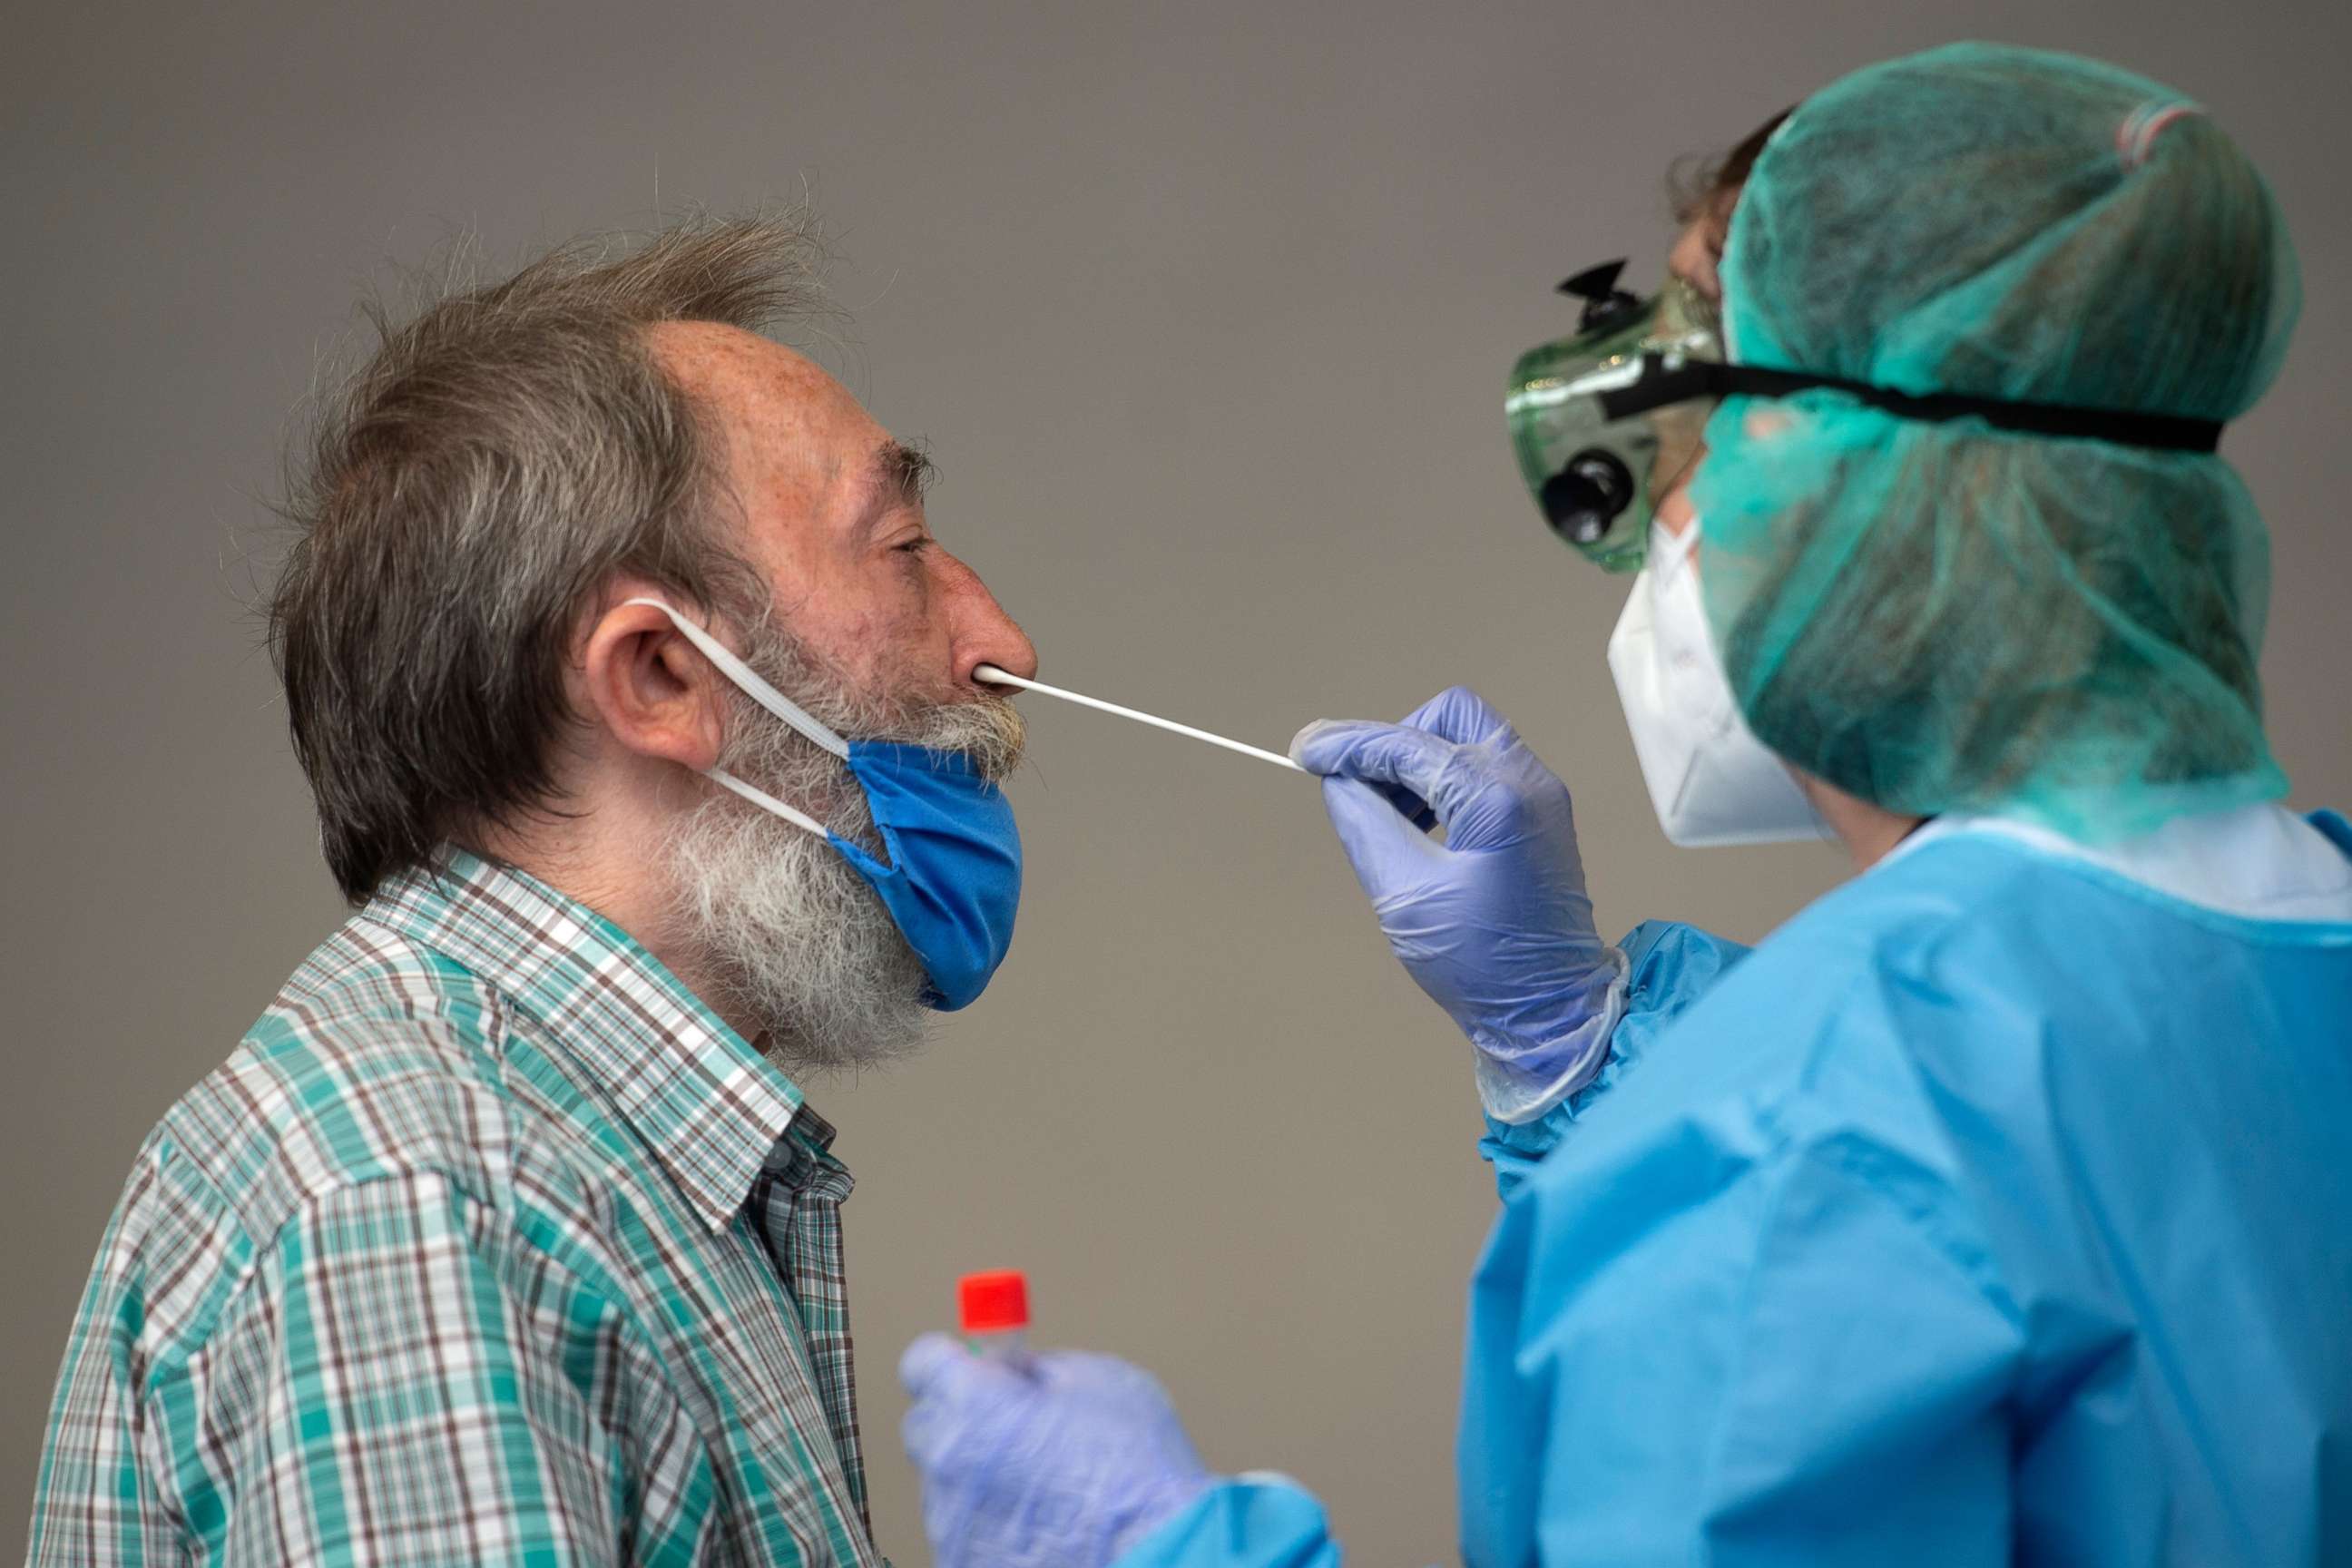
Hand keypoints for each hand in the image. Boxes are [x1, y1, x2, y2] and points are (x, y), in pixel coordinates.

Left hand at [900, 1335, 1214, 1567]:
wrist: (1156, 1556)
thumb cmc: (1134, 1470)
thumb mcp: (1099, 1381)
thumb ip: (1040, 1369)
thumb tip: (1016, 1372)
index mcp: (975, 1406)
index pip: (922, 1362)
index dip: (952, 1359)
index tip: (977, 1366)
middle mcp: (947, 1465)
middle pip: (928, 1423)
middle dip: (964, 1416)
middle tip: (1016, 1423)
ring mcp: (949, 1524)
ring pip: (946, 1481)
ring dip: (978, 1473)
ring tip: (1043, 1485)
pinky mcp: (960, 1564)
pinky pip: (963, 1527)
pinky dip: (989, 1520)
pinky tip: (1039, 1523)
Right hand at [1291, 687, 1616, 1073]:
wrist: (1552, 1009)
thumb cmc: (1484, 965)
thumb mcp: (1405, 895)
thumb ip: (1364, 823)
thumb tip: (1339, 780)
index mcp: (1497, 800)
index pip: (1407, 745)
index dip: (1348, 745)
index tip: (1304, 752)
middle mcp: (1528, 782)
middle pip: (1448, 717)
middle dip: (1393, 742)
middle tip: (1357, 788)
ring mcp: (1541, 796)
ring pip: (1466, 737)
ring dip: (1415, 763)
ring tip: (1385, 816)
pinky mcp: (1540, 815)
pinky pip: (1483, 768)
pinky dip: (1442, 781)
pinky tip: (1418, 825)